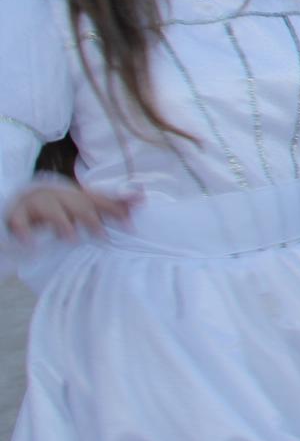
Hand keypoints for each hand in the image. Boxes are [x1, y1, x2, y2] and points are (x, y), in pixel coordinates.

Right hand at [5, 183, 136, 241]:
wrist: (18, 201)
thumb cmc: (58, 208)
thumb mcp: (80, 207)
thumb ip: (107, 205)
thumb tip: (141, 199)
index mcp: (75, 195)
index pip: (98, 199)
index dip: (116, 208)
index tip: (132, 223)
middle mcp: (58, 196)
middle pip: (77, 203)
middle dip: (92, 218)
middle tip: (103, 237)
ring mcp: (37, 203)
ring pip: (51, 209)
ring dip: (62, 223)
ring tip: (71, 239)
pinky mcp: (17, 213)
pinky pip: (19, 221)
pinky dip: (25, 232)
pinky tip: (32, 245)